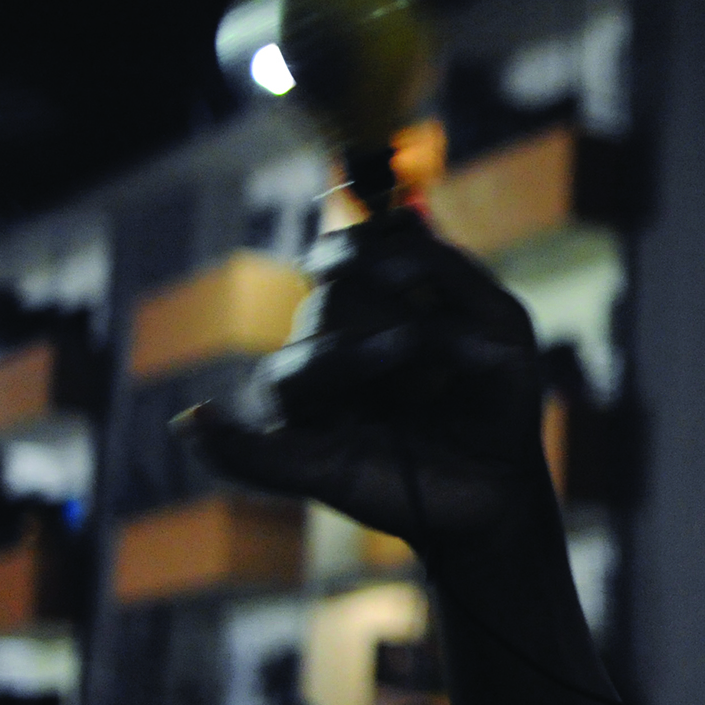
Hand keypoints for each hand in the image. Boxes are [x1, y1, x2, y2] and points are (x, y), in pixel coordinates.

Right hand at [178, 210, 548, 560]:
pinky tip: (198, 424)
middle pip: (327, 303)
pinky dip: (226, 441)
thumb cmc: (498, 396)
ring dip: (357, 357)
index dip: (358, 248)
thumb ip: (450, 271)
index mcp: (371, 307)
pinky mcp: (310, 461)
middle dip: (388, 312)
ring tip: (412, 365)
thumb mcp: (500, 324)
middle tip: (432, 343)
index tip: (403, 263)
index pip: (338, 257)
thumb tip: (397, 223)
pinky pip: (255, 450)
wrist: (506, 481)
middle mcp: (332, 346)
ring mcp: (316, 404)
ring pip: (299, 367)